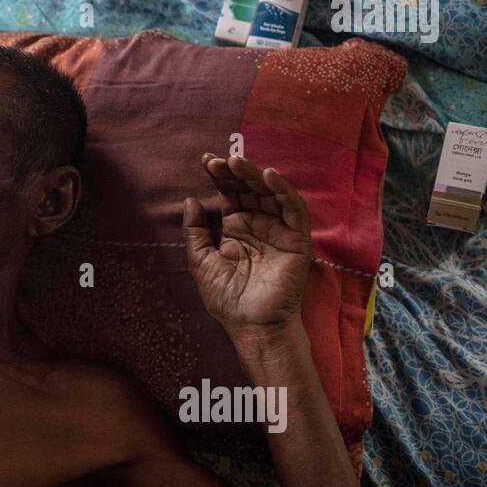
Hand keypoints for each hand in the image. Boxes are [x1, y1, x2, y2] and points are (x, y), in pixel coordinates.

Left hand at [182, 154, 311, 344]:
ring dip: (255, 175)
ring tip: (238, 162)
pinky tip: (268, 176)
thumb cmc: (227, 299)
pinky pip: (293, 209)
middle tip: (220, 160)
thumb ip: (195, 231)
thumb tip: (189, 200)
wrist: (252, 326)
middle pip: (248, 188)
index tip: (206, 160)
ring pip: (270, 193)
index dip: (219, 176)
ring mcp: (278, 230)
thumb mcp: (201, 261)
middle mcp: (258, 224)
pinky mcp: (297, 239)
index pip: (229, 194)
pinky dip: (283, 191)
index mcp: (236, 228)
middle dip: (234, 172)